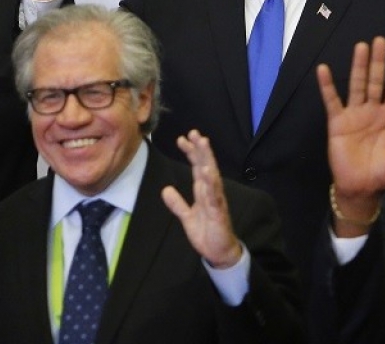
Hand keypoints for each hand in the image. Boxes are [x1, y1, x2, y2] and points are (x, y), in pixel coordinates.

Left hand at [162, 130, 243, 268]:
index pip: (197, 166)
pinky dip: (210, 184)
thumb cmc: (206, 231)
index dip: (191, 152)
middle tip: (194, 132)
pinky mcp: (218, 212)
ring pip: (212, 175)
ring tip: (203, 144)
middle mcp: (211, 191)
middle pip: (206, 165)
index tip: (183, 138)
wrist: (218, 251)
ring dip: (207, 159)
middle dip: (200, 148)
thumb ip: (177, 203)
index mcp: (204, 191)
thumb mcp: (187, 216)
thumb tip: (166, 190)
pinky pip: (214, 196)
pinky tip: (207, 172)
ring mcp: (216, 200)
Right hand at [318, 37, 384, 236]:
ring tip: (361, 47)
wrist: (361, 189)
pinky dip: (327, 85)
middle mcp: (373, 111)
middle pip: (377, 81)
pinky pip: (332, 100)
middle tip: (380, 40)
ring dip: (359, 67)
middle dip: (379, 61)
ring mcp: (354, 115)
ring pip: (357, 85)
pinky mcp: (337, 122)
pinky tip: (323, 69)